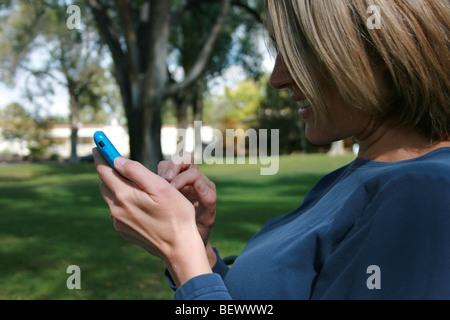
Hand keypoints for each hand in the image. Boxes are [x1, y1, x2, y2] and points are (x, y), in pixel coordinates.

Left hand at [93, 149, 211, 285]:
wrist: (180, 247)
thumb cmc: (176, 214)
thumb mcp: (161, 187)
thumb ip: (137, 171)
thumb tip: (117, 160)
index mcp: (124, 196)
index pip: (104, 170)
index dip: (101, 156)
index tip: (99, 146)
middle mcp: (117, 210)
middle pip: (105, 184)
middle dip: (110, 172)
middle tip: (120, 163)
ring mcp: (119, 223)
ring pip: (112, 199)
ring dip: (118, 188)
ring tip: (136, 186)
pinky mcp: (125, 232)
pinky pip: (118, 213)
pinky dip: (124, 204)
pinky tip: (141, 205)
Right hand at [158, 153, 216, 245]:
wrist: (187, 242)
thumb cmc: (199, 230)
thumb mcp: (207, 218)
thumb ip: (208, 200)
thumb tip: (200, 184)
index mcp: (202, 185)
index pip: (193, 170)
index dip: (183, 176)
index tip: (174, 188)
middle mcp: (190, 180)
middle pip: (182, 159)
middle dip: (172, 166)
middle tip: (165, 179)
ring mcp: (175, 183)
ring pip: (166, 165)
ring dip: (160, 173)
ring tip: (155, 186)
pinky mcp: (161, 188)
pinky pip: (154, 176)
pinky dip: (149, 180)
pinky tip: (144, 192)